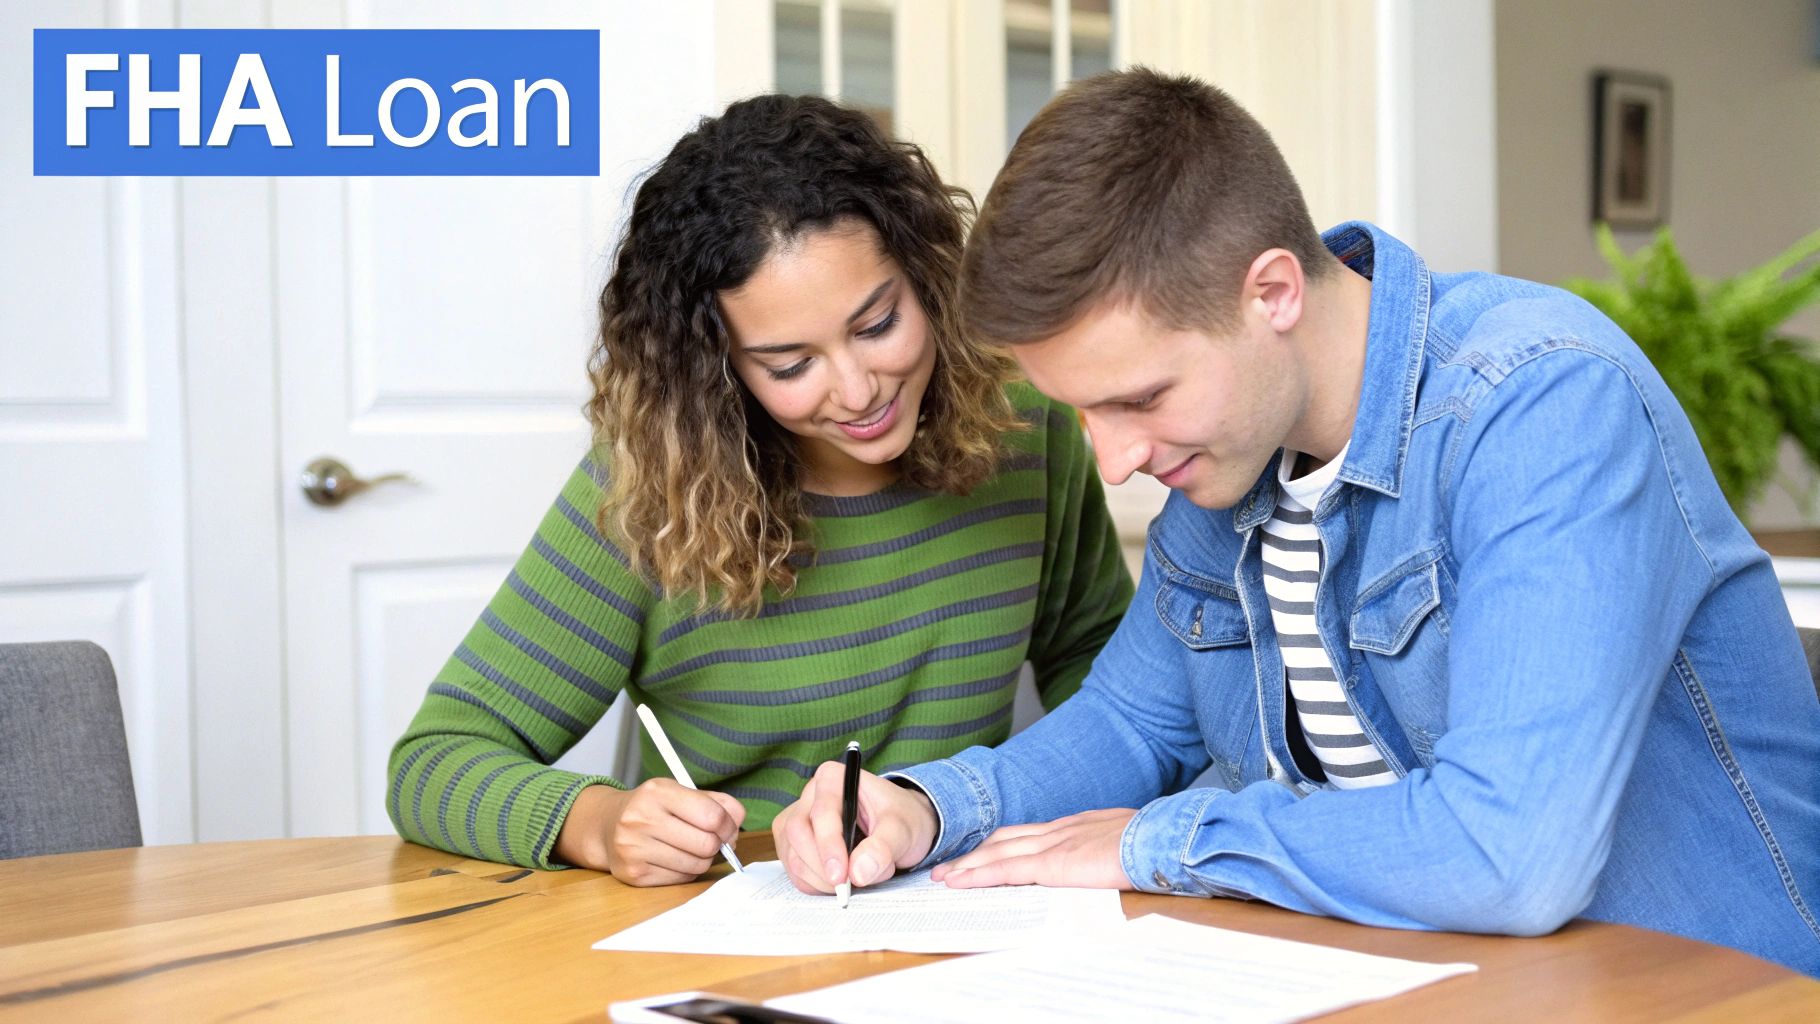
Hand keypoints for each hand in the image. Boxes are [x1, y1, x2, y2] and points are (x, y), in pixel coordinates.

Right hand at [553, 780, 744, 885]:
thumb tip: (737, 824)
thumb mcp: (680, 792)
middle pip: (707, 844)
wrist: (607, 826)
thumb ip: (715, 803)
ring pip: (697, 865)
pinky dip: (686, 871)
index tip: (727, 827)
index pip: (712, 815)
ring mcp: (634, 849)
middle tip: (711, 839)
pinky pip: (681, 879)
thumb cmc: (652, 808)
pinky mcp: (633, 874)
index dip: (728, 825)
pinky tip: (674, 859)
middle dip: (716, 844)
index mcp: (657, 792)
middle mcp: (641, 819)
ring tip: (690, 848)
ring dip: (702, 859)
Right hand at [774, 762, 938, 894]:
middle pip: (798, 834)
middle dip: (822, 867)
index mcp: (832, 778)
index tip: (841, 876)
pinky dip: (816, 886)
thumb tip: (858, 873)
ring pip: (793, 857)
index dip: (829, 846)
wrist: (899, 829)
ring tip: (859, 876)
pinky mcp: (794, 846)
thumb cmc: (900, 819)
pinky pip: (795, 873)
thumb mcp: (902, 829)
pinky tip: (842, 881)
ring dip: (822, 880)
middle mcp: (809, 796)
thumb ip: (882, 847)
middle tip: (850, 886)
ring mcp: (797, 821)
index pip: (821, 813)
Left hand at [931, 808, 1136, 889]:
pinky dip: (978, 875)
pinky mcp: (1052, 864)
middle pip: (1005, 840)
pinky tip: (959, 882)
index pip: (1028, 834)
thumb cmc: (1155, 844)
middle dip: (975, 854)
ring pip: (997, 853)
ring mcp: (1053, 844)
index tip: (983, 853)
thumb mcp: (1126, 844)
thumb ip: (1107, 850)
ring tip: (944, 877)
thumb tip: (1104, 861)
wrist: (1162, 840)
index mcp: (1076, 826)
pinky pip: (1005, 869)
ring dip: (967, 866)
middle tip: (949, 867)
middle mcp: (1059, 830)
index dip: (1001, 844)